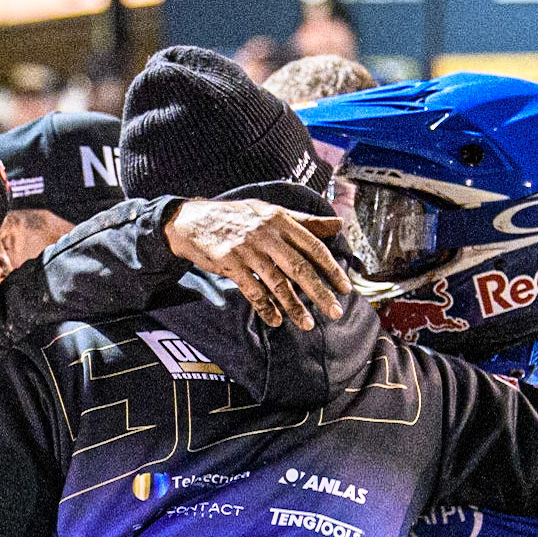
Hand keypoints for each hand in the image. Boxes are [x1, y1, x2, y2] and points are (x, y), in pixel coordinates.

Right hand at [163, 199, 349, 329]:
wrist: (193, 220)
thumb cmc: (236, 217)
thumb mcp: (271, 212)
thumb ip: (305, 221)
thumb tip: (338, 224)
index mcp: (281, 220)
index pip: (313, 246)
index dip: (331, 269)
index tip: (345, 288)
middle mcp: (267, 234)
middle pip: (299, 267)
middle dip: (319, 292)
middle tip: (334, 312)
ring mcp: (248, 250)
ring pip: (277, 283)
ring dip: (294, 306)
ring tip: (306, 324)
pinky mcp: (230, 264)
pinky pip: (252, 290)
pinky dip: (265, 307)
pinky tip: (276, 320)